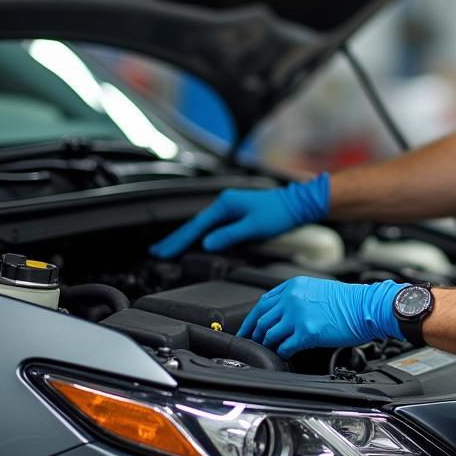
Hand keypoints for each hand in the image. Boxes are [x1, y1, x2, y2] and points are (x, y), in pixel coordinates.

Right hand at [149, 173, 329, 257]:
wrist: (298, 204)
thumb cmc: (279, 212)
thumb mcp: (253, 226)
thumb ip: (229, 235)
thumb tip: (208, 243)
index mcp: (225, 204)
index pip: (196, 226)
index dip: (179, 240)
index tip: (164, 251)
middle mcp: (225, 203)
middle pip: (194, 225)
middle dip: (176, 239)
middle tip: (157, 251)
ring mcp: (230, 208)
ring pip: (202, 226)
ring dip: (186, 237)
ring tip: (170, 248)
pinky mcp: (236, 214)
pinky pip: (211, 226)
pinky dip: (200, 235)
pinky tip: (195, 241)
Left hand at [237, 277, 406, 357]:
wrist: (366, 307)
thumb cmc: (348, 300)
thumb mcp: (317, 288)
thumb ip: (296, 297)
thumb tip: (282, 313)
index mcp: (293, 286)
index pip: (262, 303)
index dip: (252, 319)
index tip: (248, 328)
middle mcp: (292, 299)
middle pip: (261, 319)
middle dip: (255, 334)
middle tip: (253, 344)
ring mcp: (298, 315)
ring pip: (269, 334)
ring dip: (268, 344)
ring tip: (271, 350)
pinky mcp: (307, 332)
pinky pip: (284, 346)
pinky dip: (282, 352)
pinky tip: (286, 354)